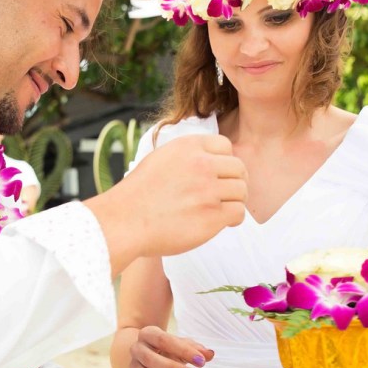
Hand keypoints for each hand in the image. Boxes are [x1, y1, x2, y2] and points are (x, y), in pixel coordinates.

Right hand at [105, 134, 247, 258]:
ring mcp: (208, 190)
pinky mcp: (212, 215)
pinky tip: (223, 221)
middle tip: (226, 194)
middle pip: (239, 168)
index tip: (219, 175)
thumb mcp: (160, 159)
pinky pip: (238, 212)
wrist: (125, 221)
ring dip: (235, 201)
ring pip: (242, 191)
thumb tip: (211, 160)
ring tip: (222, 209)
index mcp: (188, 147)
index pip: (226, 146)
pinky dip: (234, 218)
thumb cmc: (138, 195)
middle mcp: (201, 165)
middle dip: (235, 181)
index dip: (225, 161)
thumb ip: (187, 156)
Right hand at [129, 325, 214, 367]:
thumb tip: (209, 354)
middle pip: (150, 360)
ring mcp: (133, 367)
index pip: (163, 340)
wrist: (150, 353)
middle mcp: (137, 349)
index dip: (183, 351)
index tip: (201, 361)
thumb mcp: (183, 344)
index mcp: (148, 334)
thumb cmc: (170, 348)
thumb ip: (196, 349)